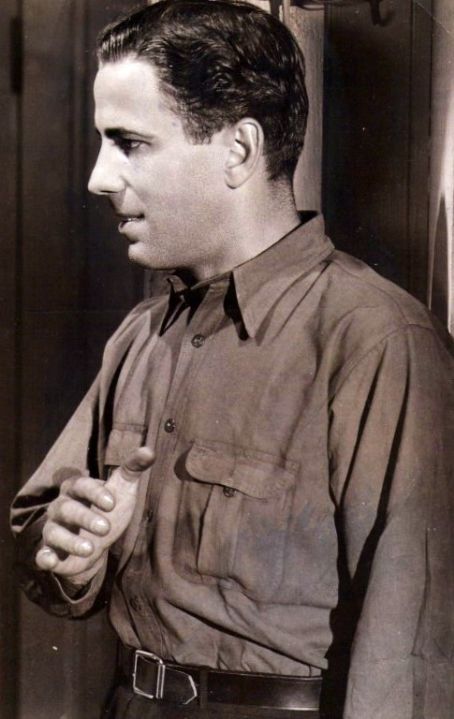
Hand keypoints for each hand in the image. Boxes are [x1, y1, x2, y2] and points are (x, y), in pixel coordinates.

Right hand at [35, 446, 154, 583]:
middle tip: (106, 528)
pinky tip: (51, 562)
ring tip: (91, 549)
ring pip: (54, 532)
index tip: (112, 503)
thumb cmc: (109, 510)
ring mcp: (53, 530)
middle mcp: (60, 507)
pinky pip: (42, 555)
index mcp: (76, 488)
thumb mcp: (122, 490)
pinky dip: (44, 558)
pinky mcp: (50, 553)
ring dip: (70, 541)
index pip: (80, 484)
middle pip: (66, 508)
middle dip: (85, 518)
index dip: (94, 492)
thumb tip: (149, 450)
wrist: (98, 544)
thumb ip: (133, 469)